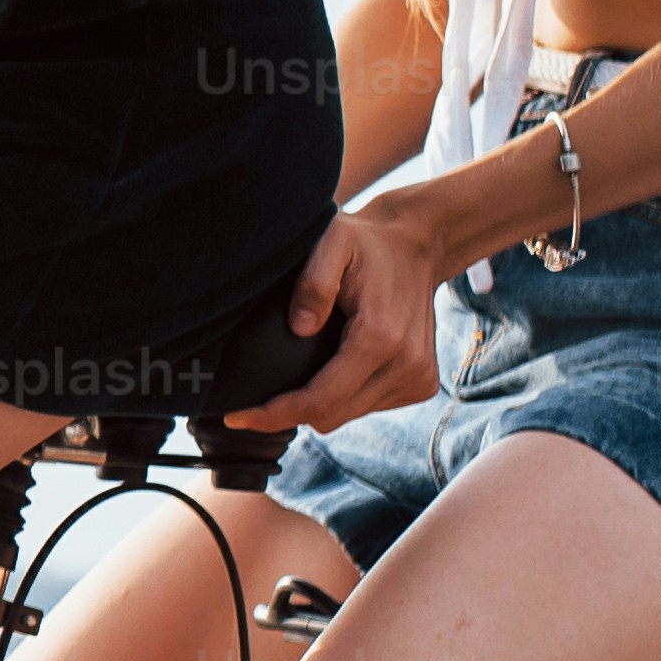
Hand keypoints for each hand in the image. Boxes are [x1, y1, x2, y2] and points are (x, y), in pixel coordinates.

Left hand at [241, 198, 446, 428]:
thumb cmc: (366, 245)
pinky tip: (337, 369)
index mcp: (381, 337)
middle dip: (290, 412)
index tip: (238, 418)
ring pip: (349, 416)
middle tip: (256, 401)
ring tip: (302, 374)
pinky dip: (346, 396)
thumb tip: (299, 327)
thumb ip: (314, 282)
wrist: (416, 250)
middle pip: (332, 416)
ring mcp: (418, 378)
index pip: (320, 400)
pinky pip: (369, 407)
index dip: (275, 415)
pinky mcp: (423, 384)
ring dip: (321, 404)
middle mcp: (406, 365)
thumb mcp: (333, 242)